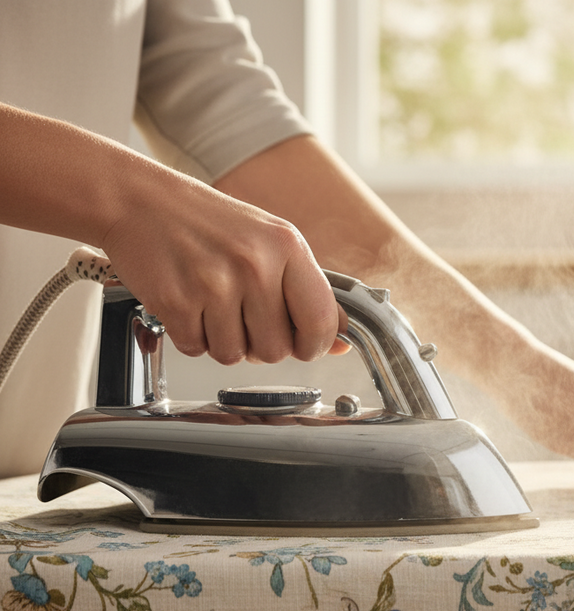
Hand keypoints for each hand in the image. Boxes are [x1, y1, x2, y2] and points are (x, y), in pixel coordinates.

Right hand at [100, 166, 344, 364]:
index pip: (321, 321)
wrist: (141, 200)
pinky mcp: (175, 301)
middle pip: (276, 350)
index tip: (305, 345)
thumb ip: (308, 292)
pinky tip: (189, 305)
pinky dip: (192, 336)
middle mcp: (254, 264)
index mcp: (288, 248)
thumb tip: (341, 340)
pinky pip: (196, 348)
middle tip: (244, 318)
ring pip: (234, 356)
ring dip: (224, 341)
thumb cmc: (211, 223)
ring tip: (213, 306)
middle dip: (261, 345)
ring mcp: (213, 284)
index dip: (315, 346)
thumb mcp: (273, 243)